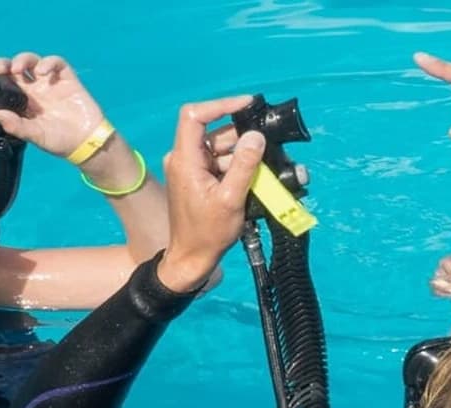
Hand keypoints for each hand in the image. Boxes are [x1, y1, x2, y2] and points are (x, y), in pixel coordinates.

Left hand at [0, 53, 112, 161]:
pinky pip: (56, 63)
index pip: (1, 87)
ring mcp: (49, 83)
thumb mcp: (36, 136)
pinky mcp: (66, 79)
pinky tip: (44, 72)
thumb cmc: (60, 142)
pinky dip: (48, 63)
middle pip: (12, 70)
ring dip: (22, 60)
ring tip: (17, 68)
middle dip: (2, 65)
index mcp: (21, 104)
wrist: (87, 143)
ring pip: (31, 62)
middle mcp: (33, 91)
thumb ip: (16, 126)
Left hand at [155, 96, 266, 292]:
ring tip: (264, 172)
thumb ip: (244, 165)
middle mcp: (184, 159)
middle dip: (242, 139)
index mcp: (185, 159)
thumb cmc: (208, 233)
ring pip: (221, 148)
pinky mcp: (199, 180)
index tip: (247, 105)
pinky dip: (238, 168)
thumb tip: (256, 136)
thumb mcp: (231, 199)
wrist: (192, 259)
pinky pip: (220, 163)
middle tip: (266, 150)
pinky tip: (254, 180)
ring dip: (243, 156)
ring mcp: (191, 169)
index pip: (194, 116)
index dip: (220, 105)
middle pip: (214, 132)